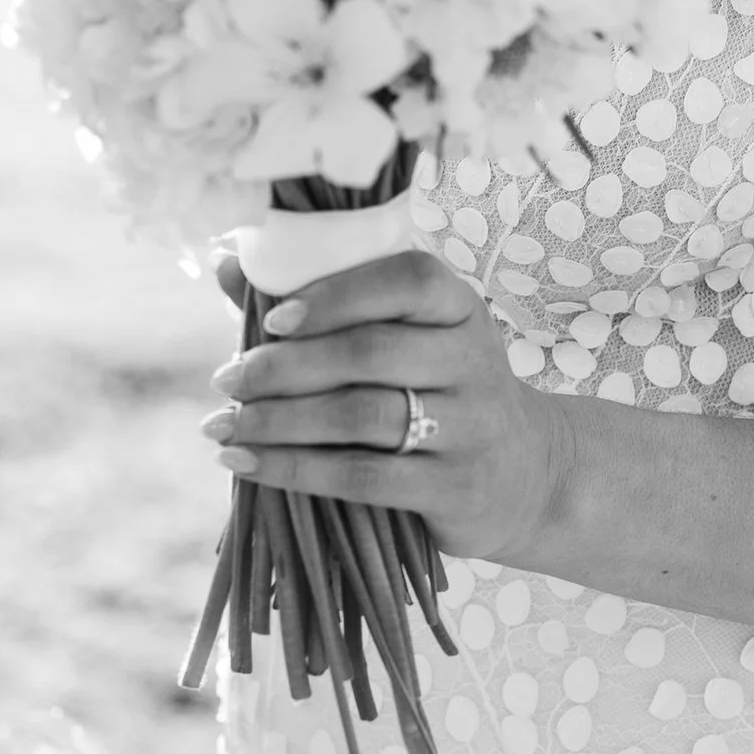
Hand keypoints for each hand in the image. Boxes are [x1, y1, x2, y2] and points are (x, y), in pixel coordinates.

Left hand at [201, 248, 570, 565]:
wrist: (526, 478)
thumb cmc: (439, 394)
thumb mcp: (407, 342)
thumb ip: (322, 306)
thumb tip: (227, 265)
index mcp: (461, 310)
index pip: (408, 281)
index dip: (336, 294)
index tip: (272, 318)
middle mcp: (473, 361)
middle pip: (369, 352)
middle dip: (285, 366)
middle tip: (227, 381)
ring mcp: (470, 427)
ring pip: (362, 415)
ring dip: (280, 420)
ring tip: (226, 427)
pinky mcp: (455, 487)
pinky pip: (364, 475)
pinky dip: (295, 469)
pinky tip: (248, 465)